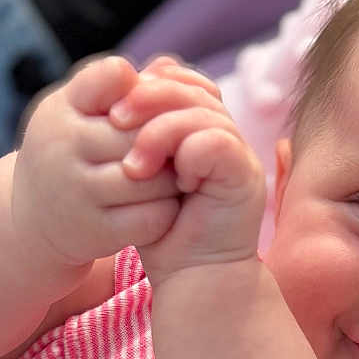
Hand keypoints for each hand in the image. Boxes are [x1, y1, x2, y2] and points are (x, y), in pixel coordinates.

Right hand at [11, 56, 184, 273]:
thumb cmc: (71, 150)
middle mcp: (64, 148)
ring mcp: (78, 193)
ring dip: (175, 178)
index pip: (114, 76)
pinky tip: (166, 204)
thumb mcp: (77, 107)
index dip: (145, 90)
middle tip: (187, 146)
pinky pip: (151, 219)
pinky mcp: (96, 232)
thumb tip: (169, 66)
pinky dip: (167, 211)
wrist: (33, 218)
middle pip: (143, 133)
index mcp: (61, 109)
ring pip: (153, 180)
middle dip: (170, 139)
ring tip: (180, 175)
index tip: (153, 108)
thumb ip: (116, 82)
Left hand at [108, 57, 265, 283]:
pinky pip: (218, 142)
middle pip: (193, 89)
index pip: (182, 81)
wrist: (190, 277)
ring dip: (161, 131)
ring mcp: (239, 154)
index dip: (151, 83)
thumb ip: (133, 137)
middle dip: (149, 98)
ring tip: (135, 165)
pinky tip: (172, 180)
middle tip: (114, 118)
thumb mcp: (137, 180)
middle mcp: (224, 136)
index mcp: (201, 131)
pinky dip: (189, 152)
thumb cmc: (161, 234)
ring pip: (203, 113)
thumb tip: (116, 95)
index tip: (112, 106)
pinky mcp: (246, 175)